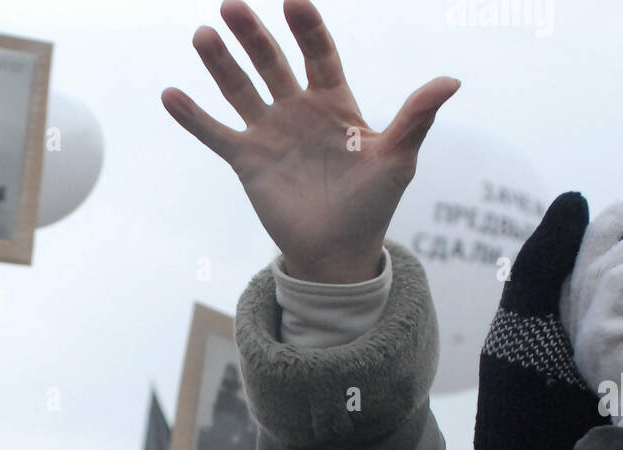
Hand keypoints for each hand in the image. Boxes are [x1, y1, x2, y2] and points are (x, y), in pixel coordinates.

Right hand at [163, 0, 458, 282]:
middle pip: (271, 61)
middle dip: (253, 35)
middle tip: (231, 5)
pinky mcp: (247, 162)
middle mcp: (297, 110)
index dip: (306, 28)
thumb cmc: (373, 205)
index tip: (293, 1)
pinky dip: (193, 116)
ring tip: (203, 36)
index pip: (318, 53)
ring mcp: (269, 133)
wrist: (338, 252)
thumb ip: (416, 117)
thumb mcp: (398, 159)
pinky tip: (170, 94)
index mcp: (334, 102)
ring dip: (220, 63)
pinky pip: (215, 134)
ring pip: (240, 89)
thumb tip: (452, 81)